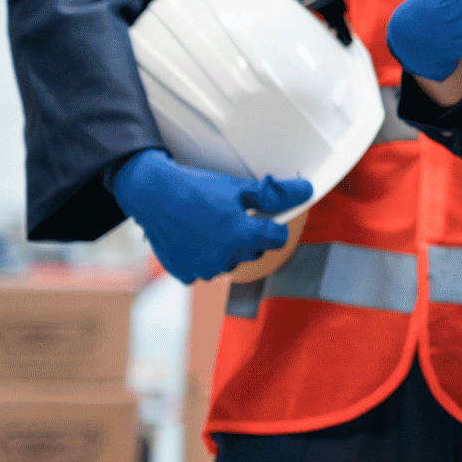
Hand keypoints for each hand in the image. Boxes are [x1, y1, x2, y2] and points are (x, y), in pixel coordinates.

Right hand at [110, 150, 311, 283]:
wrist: (154, 195)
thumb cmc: (199, 189)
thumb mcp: (241, 188)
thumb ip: (276, 195)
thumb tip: (308, 190)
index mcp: (243, 236)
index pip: (278, 238)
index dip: (274, 225)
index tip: (264, 217)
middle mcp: (225, 257)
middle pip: (255, 251)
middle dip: (250, 236)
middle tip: (233, 217)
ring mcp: (203, 268)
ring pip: (230, 262)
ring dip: (227, 249)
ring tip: (211, 227)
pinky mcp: (184, 274)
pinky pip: (204, 270)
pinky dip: (203, 258)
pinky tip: (195, 239)